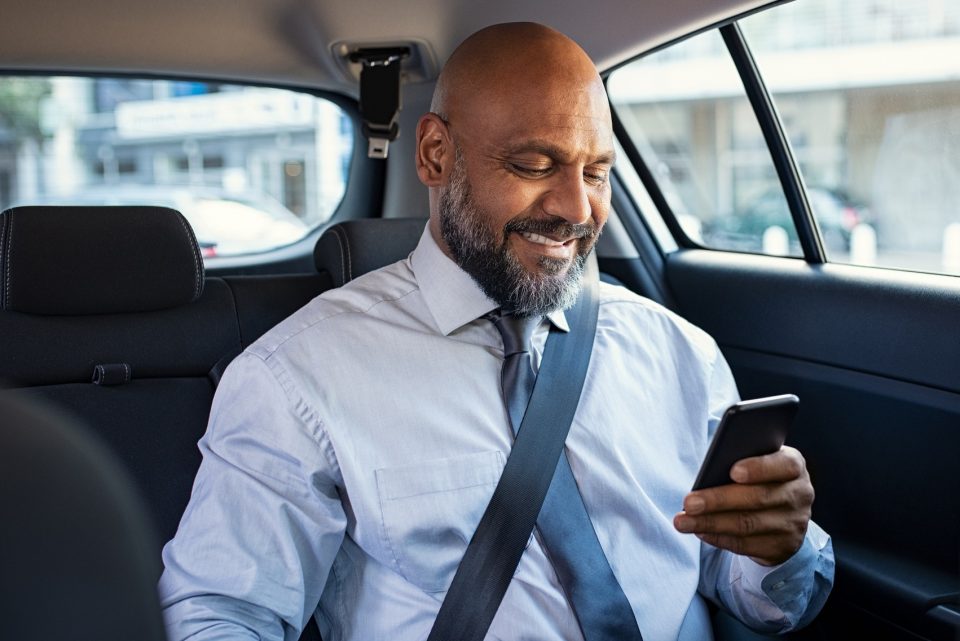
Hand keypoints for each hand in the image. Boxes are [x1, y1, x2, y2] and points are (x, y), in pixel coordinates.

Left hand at [673, 446, 813, 565]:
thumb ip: (741, 461)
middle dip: (718, 500)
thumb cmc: (759, 478)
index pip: (783, 465)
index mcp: (794, 466)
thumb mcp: (758, 464)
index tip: (732, 471)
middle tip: (688, 502)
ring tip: (683, 521)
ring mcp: (794, 523)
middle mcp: (799, 494)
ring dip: (711, 523)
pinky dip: (718, 538)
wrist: (782, 513)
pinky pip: (746, 544)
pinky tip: (699, 532)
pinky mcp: (782, 546)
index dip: (759, 468)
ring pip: (748, 524)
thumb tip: (710, 470)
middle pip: (758, 498)